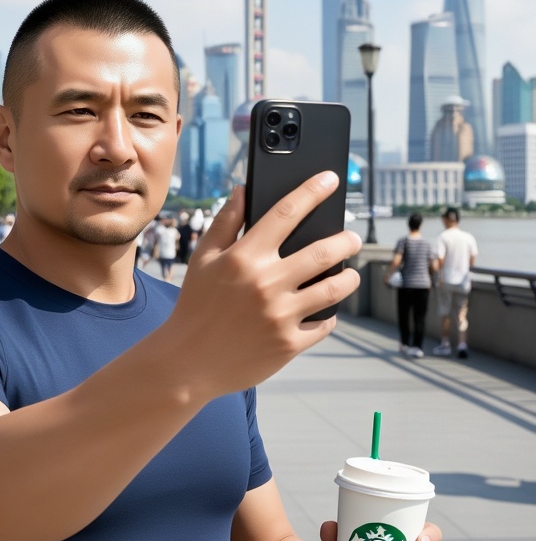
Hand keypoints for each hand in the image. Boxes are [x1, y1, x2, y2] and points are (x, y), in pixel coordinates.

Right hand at [166, 175, 361, 397]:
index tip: (330, 179)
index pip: (286, 213)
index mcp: (244, 257)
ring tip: (350, 274)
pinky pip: (324, 324)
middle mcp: (266, 283)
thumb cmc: (195, 305)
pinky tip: (326, 309)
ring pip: (334, 289)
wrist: (187, 361)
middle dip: (346, 241)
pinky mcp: (288, 344)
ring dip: (349, 278)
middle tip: (353, 238)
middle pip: (323, 252)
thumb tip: (243, 190)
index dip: (312, 191)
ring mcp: (280, 315)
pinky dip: (329, 315)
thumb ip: (225, 222)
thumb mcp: (203, 259)